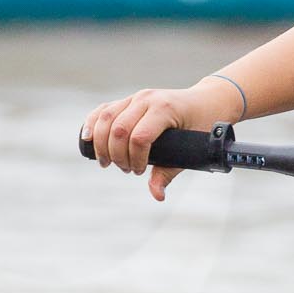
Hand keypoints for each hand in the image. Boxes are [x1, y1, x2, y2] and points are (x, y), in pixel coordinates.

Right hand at [82, 79, 243, 200]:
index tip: (141, 172)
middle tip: (126, 170)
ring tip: (107, 163)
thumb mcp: (192, 149)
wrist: (206, 101)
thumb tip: (156, 195)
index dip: (135, 159)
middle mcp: (147, 99)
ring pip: (106, 117)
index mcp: (165, 109)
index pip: (139, 136)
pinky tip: (87, 140)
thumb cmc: (202, 126)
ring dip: (101, 144)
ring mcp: (136, 97)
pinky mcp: (128, 100)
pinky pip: (103, 110)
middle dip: (117, 155)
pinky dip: (92, 124)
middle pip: (118, 129)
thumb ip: (169, 172)